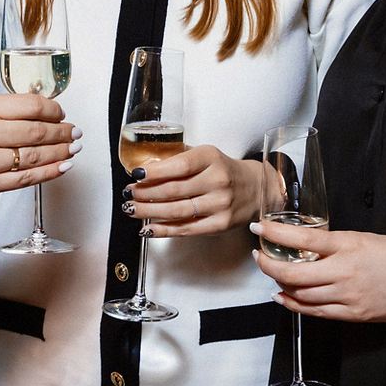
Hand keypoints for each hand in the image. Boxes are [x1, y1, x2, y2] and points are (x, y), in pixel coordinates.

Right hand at [0, 95, 80, 205]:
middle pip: (37, 132)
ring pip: (35, 157)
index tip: (60, 112)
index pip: (29, 106)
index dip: (52, 109)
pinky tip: (63, 166)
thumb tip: (36, 112)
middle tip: (75, 130)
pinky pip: (25, 180)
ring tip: (74, 147)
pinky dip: (48, 173)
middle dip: (62, 131)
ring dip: (61, 152)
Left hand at [122, 147, 280, 237]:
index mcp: (211, 158)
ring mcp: (220, 204)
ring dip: (149, 212)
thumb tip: (145, 163)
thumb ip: (179, 156)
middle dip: (145, 193)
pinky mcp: (219, 224)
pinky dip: (164, 230)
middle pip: (173, 190)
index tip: (136, 174)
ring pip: (177, 211)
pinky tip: (148, 229)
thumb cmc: (224, 170)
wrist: (257, 189)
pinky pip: (186, 229)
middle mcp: (217, 180)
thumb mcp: (206, 155)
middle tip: (128, 193)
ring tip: (131, 209)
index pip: (179, 165)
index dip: (154, 172)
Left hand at [250, 219, 385, 322]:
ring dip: (279, 284)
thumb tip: (309, 246)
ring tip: (272, 275)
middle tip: (260, 256)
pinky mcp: (353, 314)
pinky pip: (315, 312)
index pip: (301, 239)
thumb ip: (337, 244)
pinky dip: (294, 305)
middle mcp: (343, 272)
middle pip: (292, 274)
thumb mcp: (366, 239)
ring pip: (300, 294)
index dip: (274, 235)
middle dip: (268, 265)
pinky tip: (283, 298)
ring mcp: (347, 296)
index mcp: (348, 246)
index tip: (258, 229)